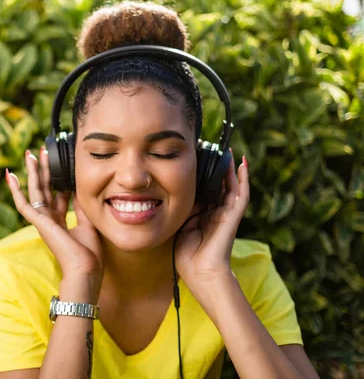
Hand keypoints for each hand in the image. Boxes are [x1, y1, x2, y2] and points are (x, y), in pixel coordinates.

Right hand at [5, 148, 103, 288]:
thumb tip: (78, 187)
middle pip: (44, 189)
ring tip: (30, 154)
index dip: (59, 179)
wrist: (85, 269)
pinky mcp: (38, 223)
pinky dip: (15, 190)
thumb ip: (80, 205)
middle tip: (41, 151)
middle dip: (43, 170)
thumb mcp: (87, 222)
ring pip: (34, 191)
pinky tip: (11, 176)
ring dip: (32, 172)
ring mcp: (42, 221)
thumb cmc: (88, 252)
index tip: (62, 164)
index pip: (57, 195)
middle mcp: (49, 219)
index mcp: (60, 221)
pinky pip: (23, 204)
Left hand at [174, 153, 249, 289]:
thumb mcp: (181, 227)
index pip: (205, 190)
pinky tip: (242, 163)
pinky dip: (243, 178)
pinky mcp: (234, 216)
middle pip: (219, 184)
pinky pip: (241, 194)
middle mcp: (217, 212)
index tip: (196, 158)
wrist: (201, 274)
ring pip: (232, 185)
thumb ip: (183, 210)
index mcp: (204, 215)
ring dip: (230, 168)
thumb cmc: (189, 256)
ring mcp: (227, 214)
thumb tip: (177, 191)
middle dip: (216, 168)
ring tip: (228, 150)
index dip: (202, 175)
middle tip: (211, 147)